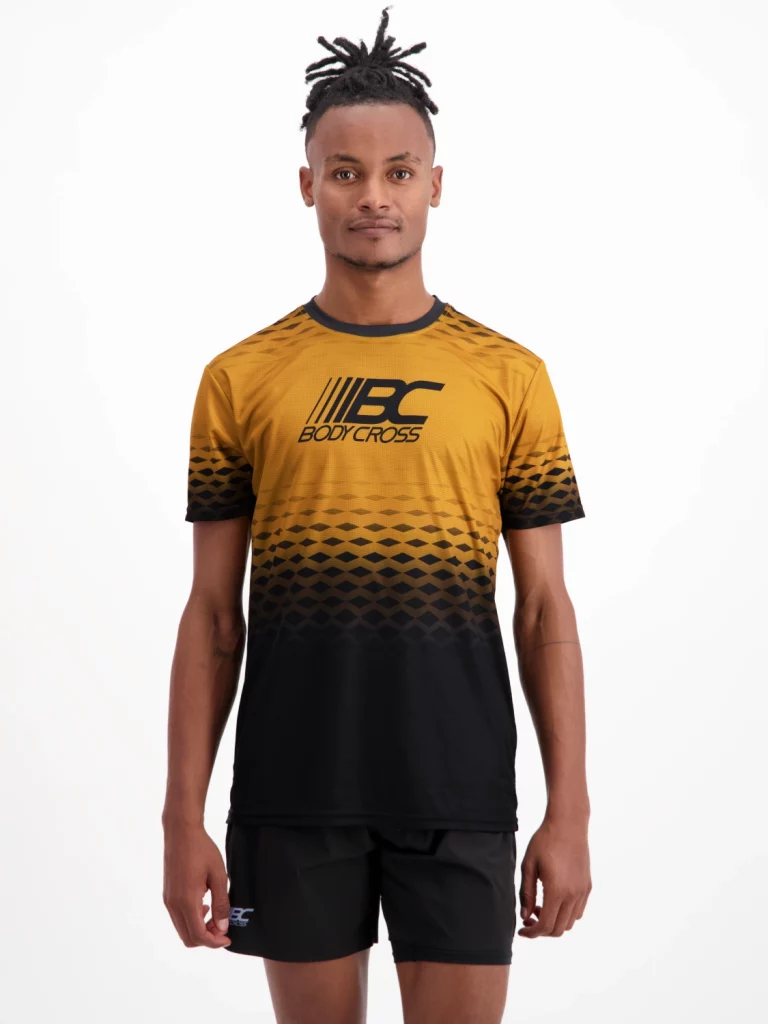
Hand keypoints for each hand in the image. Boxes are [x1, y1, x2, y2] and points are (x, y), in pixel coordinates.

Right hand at [163, 822, 231, 947]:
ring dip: (199, 929)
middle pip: (188, 938)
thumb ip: (221, 903)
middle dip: (207, 938)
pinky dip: (191, 920)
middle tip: (222, 926)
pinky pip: (178, 918)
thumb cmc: (201, 849)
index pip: (198, 935)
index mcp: (186, 900)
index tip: (227, 937)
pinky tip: (203, 905)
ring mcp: (168, 900)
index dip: (214, 942)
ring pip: (182, 929)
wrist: (181, 832)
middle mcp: (173, 904)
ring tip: (215, 914)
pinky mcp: (167, 895)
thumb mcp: (218, 875)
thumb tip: (223, 927)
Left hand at [518, 816, 591, 937]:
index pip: (545, 925)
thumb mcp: (528, 865)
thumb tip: (525, 916)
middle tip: (528, 919)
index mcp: (556, 890)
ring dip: (554, 922)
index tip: (521, 930)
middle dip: (541, 930)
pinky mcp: (587, 886)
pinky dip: (565, 915)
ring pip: (569, 923)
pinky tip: (554, 901)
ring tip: (540, 907)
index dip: (532, 932)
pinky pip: (578, 912)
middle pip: (558, 929)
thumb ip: (526, 893)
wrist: (568, 824)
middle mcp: (573, 895)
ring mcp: (582, 892)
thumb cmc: (544, 841)